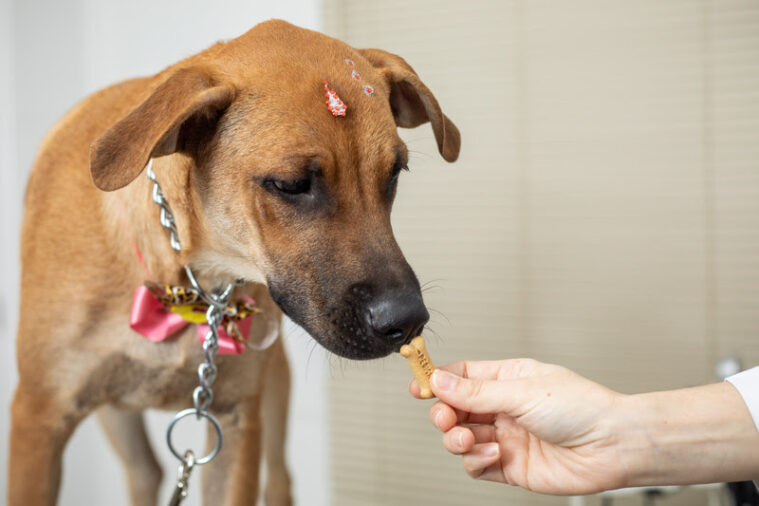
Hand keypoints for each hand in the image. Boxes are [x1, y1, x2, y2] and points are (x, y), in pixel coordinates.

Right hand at [410, 359, 626, 494]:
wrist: (612, 446)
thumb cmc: (580, 407)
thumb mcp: (521, 391)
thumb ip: (476, 391)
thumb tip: (439, 380)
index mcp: (507, 379)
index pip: (462, 376)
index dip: (438, 380)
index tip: (419, 385)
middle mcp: (504, 407)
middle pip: (456, 409)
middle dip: (444, 414)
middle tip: (445, 418)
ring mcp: (506, 437)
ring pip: (462, 438)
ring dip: (458, 440)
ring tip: (469, 439)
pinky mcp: (510, 466)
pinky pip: (477, 466)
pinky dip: (477, 461)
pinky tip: (493, 454)